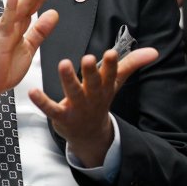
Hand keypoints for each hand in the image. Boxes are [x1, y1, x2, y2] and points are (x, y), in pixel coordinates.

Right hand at [0, 0, 60, 122]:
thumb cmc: (3, 68)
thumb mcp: (29, 48)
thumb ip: (40, 31)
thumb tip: (53, 13)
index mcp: (20, 24)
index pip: (37, 1)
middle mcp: (13, 22)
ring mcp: (5, 28)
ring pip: (21, 4)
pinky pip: (7, 19)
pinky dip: (11, 4)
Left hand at [28, 47, 158, 166]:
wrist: (89, 134)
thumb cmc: (99, 100)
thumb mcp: (115, 83)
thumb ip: (130, 64)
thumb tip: (154, 51)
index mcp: (105, 88)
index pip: (110, 76)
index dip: (111, 66)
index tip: (111, 53)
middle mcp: (92, 98)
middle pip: (93, 84)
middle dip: (91, 72)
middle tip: (87, 58)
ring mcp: (77, 109)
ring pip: (73, 93)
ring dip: (68, 79)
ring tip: (63, 64)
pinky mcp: (61, 117)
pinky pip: (51, 109)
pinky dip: (42, 101)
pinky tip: (32, 92)